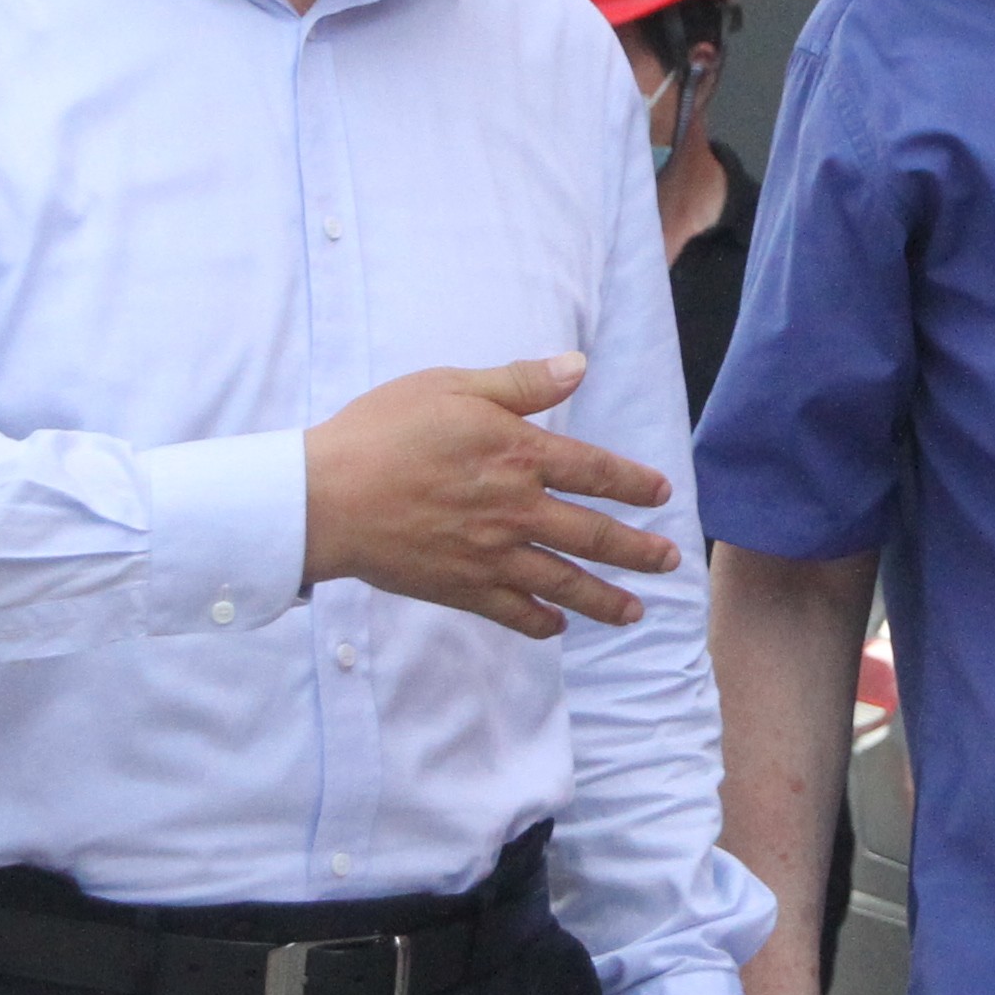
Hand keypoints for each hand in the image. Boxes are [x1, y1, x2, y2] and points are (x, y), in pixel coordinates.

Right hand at [303, 354, 680, 638]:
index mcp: (518, 454)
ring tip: (635, 611)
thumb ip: (520, 382)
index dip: (633, 483)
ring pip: (564, 582)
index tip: (661, 494)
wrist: (326, 498)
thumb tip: (579, 366)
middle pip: (594, 535)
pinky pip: (514, 613)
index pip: (595, 470)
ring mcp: (492, 555)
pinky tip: (557, 627)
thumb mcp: (452, 386)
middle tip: (669, 561)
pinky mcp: (462, 588)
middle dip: (637, 551)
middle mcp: (516, 510)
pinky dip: (541, 623)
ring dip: (605, 599)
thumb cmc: (382, 431)